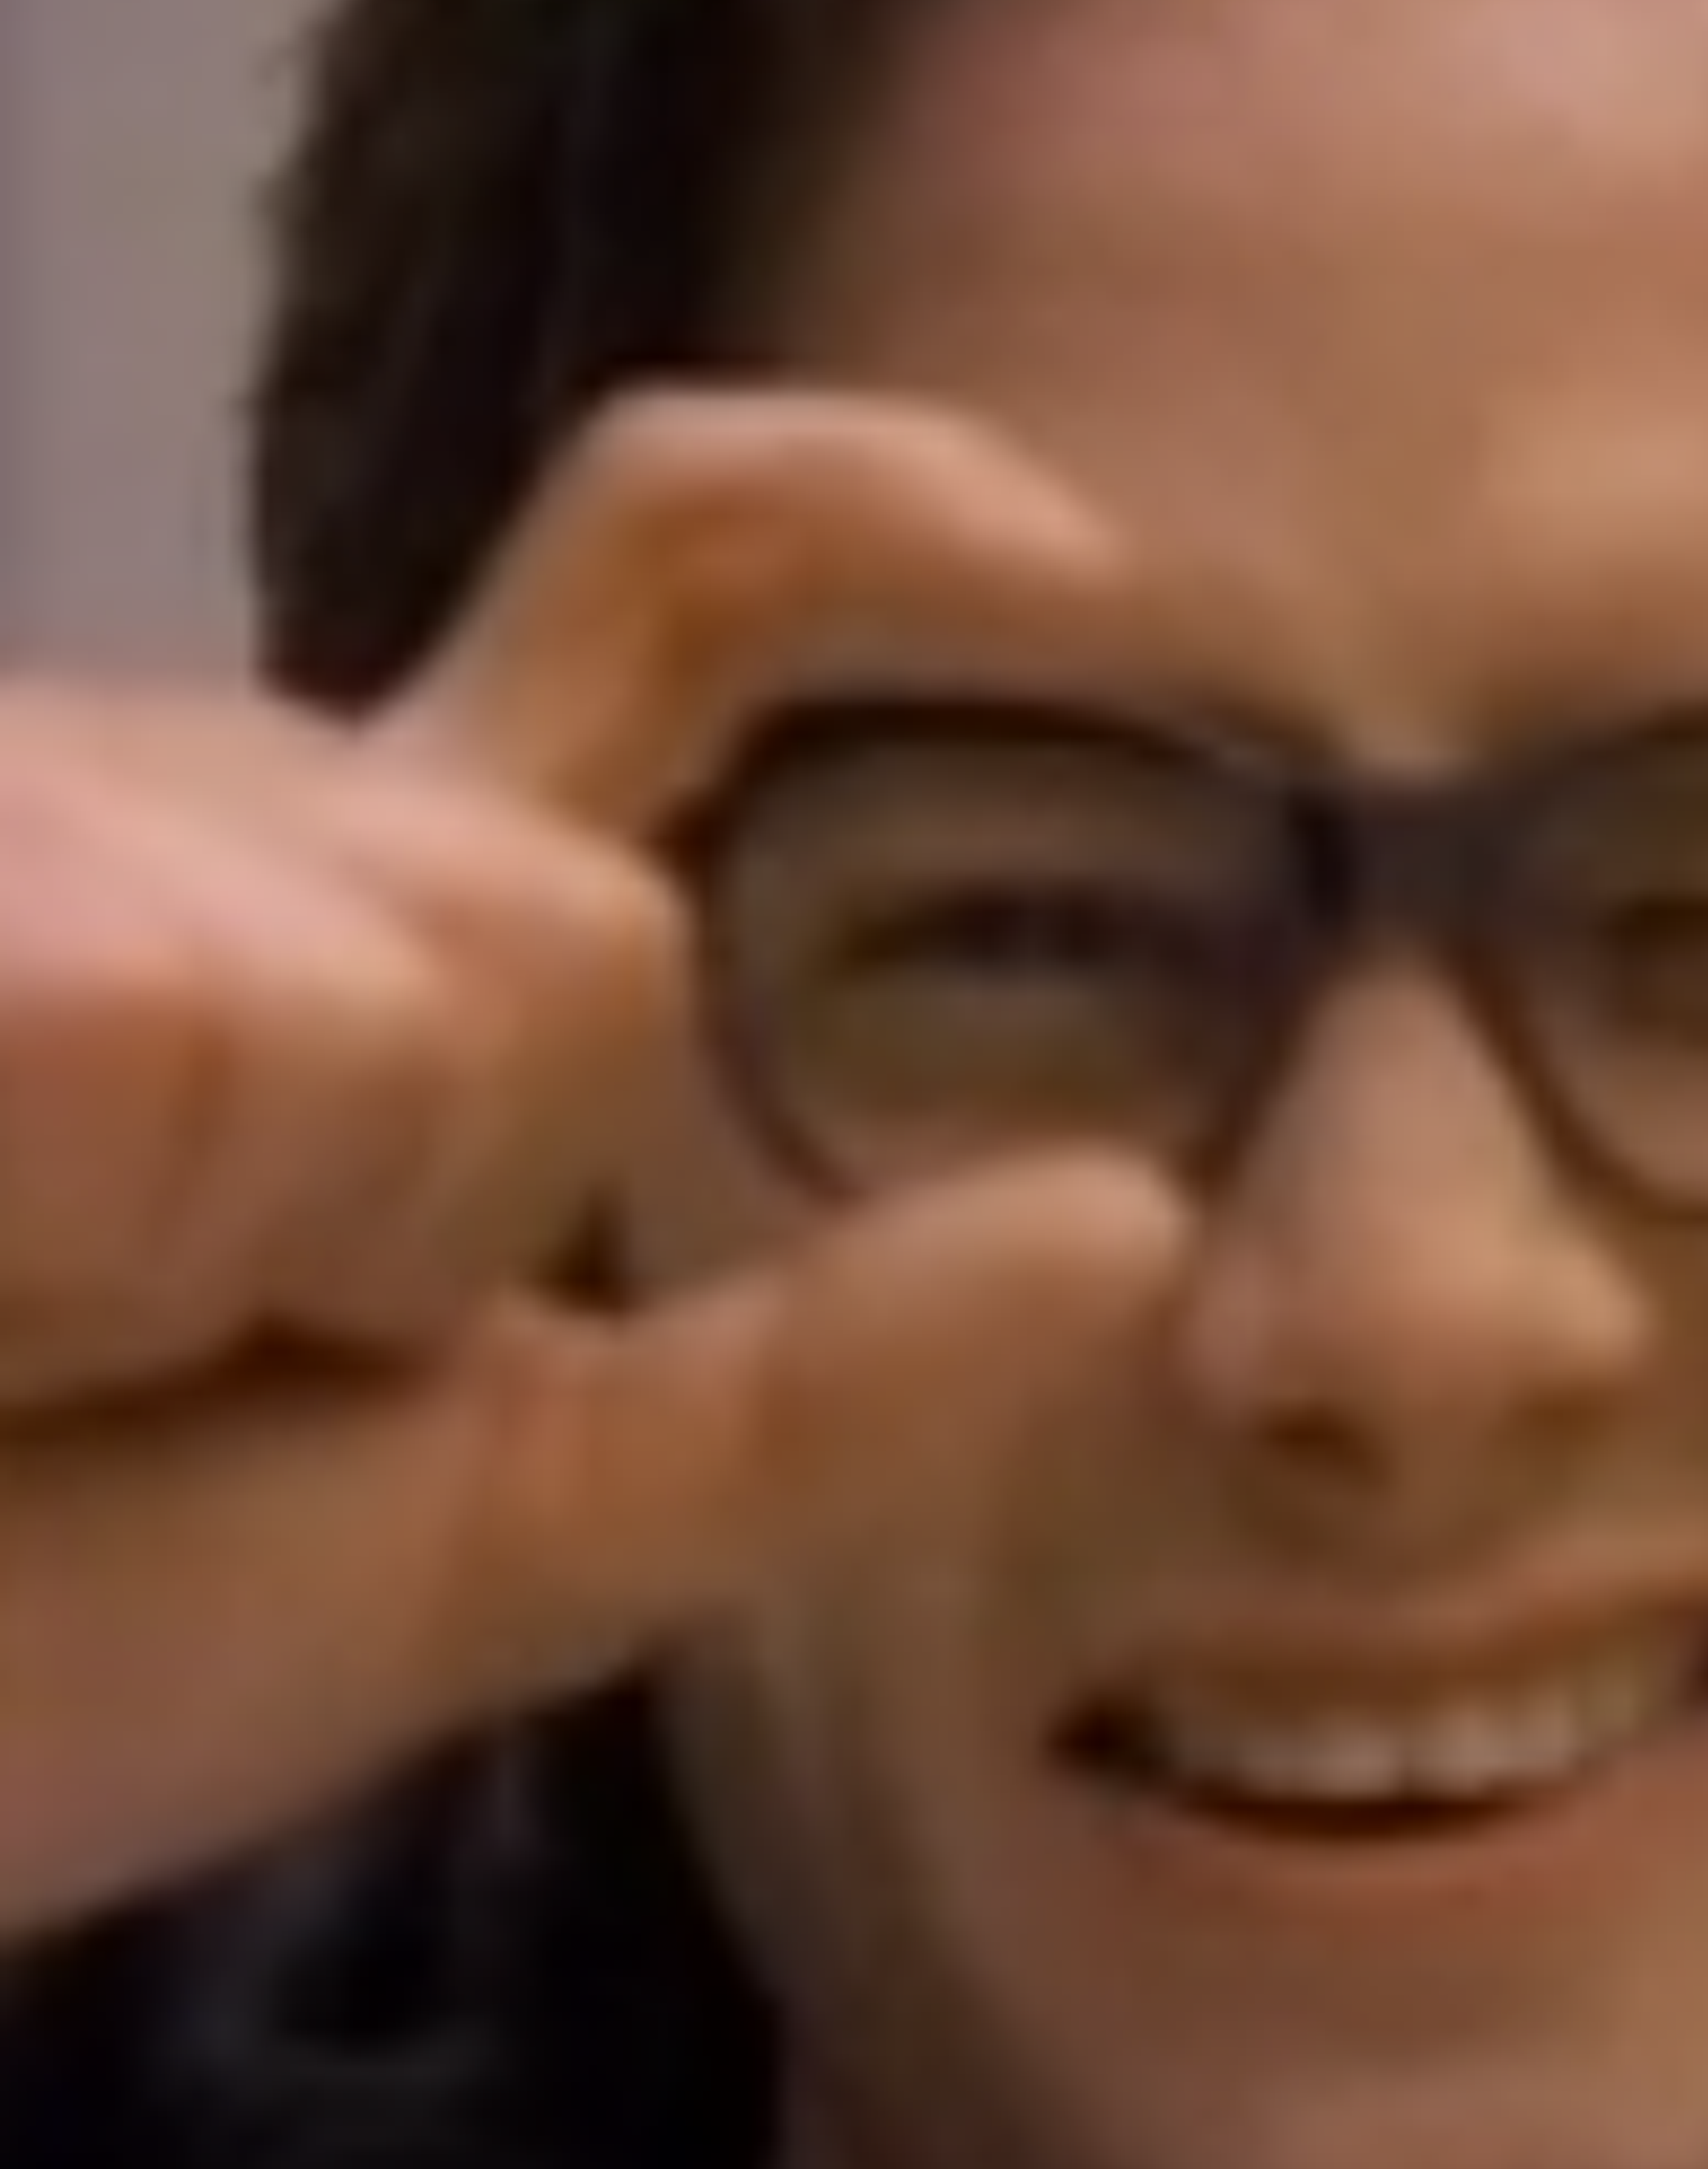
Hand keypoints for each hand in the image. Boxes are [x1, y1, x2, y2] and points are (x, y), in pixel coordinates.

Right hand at [0, 389, 1130, 1940]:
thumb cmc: (29, 1636)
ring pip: (412, 988)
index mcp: (383, 907)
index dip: (892, 532)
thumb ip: (800, 1393)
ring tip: (7, 1340)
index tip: (1111, 585)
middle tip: (165, 1366)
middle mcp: (221, 797)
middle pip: (579, 934)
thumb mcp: (482, 1542)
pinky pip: (196, 1015)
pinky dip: (95, 1204)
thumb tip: (1134, 1228)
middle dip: (437, 1210)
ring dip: (248, 1245)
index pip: (682, 586)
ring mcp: (57, 787)